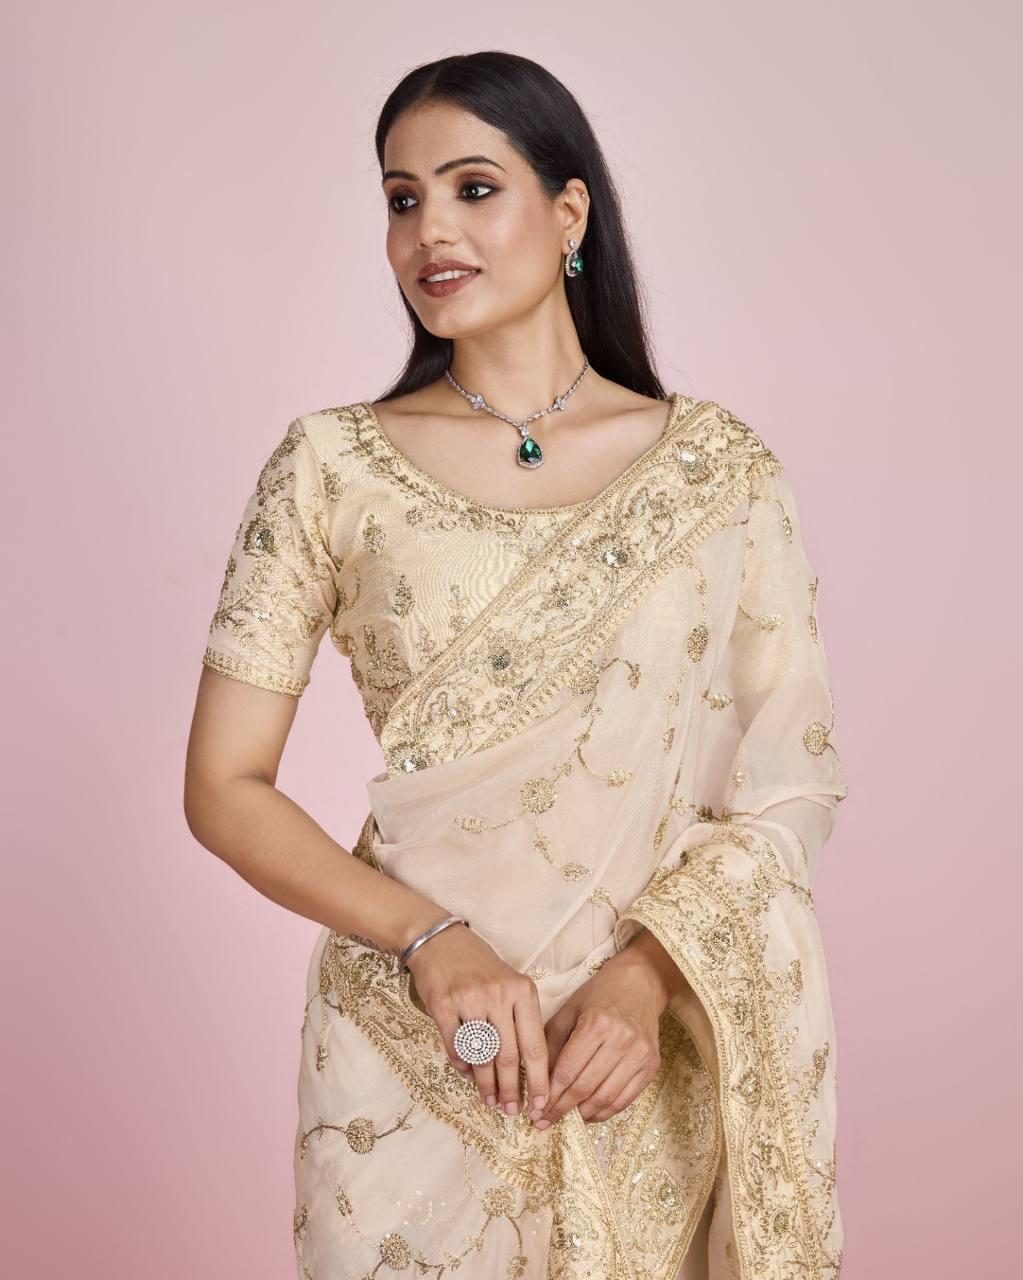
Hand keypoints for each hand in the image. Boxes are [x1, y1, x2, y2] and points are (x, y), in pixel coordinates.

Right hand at [405, 922, 549, 1118]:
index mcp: (522, 991)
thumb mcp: (511, 984)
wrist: (440, 941)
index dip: (539, 1080)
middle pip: (509, 1056)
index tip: (541, 1104)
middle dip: (513, 1090)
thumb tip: (527, 1070)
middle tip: (513, 1112)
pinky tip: (468, 1076)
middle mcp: (498, 996)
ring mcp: (469, 1000)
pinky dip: (463, 1066)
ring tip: (491, 1102)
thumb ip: (521, 1020)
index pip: (535, 1045)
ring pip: (482, 1056)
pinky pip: (456, 1047)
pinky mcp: (443, 1005)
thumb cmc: (481, 967)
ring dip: (487, 1085)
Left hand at [535, 946, 671, 1127]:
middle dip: (561, 1109)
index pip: (567, 1070)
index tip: (535, 1110)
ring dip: (582, 1115)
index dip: (549, 1095)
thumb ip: (551, 1045)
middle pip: (585, 1087)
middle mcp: (621, 1040)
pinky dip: (606, 1112)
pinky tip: (589, 1115)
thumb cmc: (598, 995)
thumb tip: (537, 1082)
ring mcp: (640, 1054)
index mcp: (596, 1024)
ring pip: (606, 1097)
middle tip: (544, 1122)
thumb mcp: (568, 1012)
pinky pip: (626, 1099)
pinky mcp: (652, 1065)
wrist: (639, 984)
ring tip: (565, 1120)